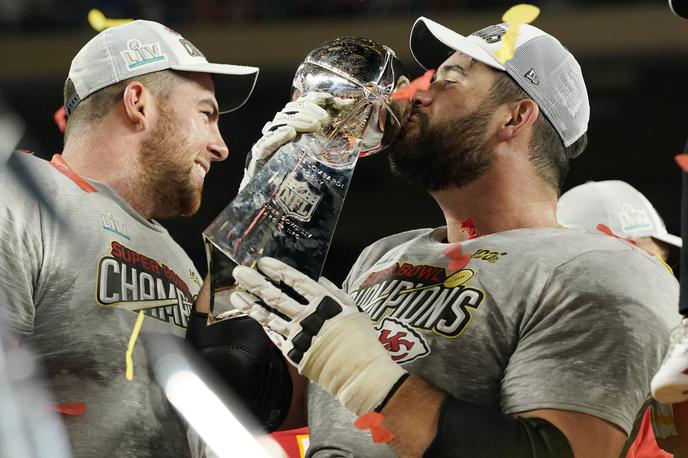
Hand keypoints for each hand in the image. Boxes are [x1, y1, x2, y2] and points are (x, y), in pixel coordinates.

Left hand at [231, 257, 406, 414]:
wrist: (357, 370)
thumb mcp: (352, 307)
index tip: (264, 263)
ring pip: (269, 317)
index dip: (279, 271)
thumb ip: (334, 292)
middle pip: (276, 297)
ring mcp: (298, 335)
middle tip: (239, 272)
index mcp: (324, 302)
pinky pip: (274, 335)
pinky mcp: (293, 351)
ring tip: (235, 295)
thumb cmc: (359, 338)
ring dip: (251, 305)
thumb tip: (319, 279)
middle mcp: (307, 316)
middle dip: (256, 283)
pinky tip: (252, 316)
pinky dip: (263, 324)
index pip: (296, 282)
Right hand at [239, 92, 353, 189]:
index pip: (301, 104)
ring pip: (280, 122)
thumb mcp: (314, 150)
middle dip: (309, 111)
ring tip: (314, 126)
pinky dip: (277, 136)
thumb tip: (346, 116)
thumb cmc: (294, 170)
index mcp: (291, 125)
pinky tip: (289, 133)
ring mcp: (267, 141)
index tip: (332, 102)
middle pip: (291, 110)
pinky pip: (266, 143)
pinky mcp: (259, 155)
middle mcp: (278, 129)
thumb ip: (327, 134)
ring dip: (298, 121)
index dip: (316, 99)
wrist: (270, 194)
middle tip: (323, 120)